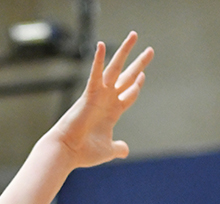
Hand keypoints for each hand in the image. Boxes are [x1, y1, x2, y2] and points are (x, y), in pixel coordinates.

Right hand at [49, 31, 153, 168]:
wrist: (68, 151)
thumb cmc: (85, 152)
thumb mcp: (108, 150)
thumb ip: (118, 148)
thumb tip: (125, 150)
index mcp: (112, 112)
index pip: (128, 93)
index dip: (136, 85)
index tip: (143, 75)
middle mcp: (107, 100)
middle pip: (127, 77)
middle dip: (139, 64)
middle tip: (151, 51)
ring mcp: (99, 95)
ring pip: (114, 68)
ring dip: (125, 52)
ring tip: (135, 35)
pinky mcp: (89, 95)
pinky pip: (95, 74)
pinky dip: (98, 60)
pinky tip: (102, 45)